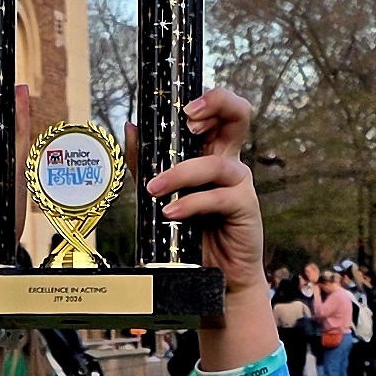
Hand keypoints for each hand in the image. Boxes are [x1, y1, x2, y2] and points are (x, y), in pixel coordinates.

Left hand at [148, 87, 264, 296]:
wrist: (215, 276)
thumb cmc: (191, 232)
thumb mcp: (163, 193)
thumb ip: (147, 162)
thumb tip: (130, 127)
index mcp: (212, 152)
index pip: (219, 112)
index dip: (208, 100)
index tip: (182, 107)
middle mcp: (229, 162)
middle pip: (238, 115)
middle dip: (216, 104)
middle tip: (187, 117)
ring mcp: (240, 183)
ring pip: (214, 164)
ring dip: (179, 174)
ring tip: (153, 190)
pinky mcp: (245, 208)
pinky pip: (217, 198)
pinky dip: (191, 204)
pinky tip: (171, 213)